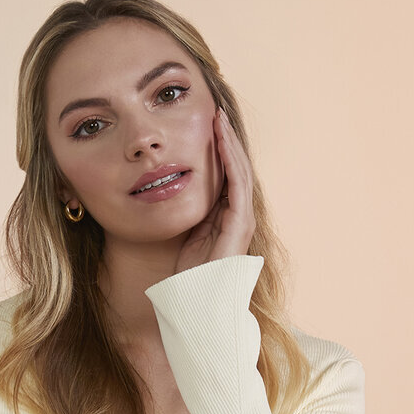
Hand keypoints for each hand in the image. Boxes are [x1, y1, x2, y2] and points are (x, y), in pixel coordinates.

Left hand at [174, 106, 255, 274]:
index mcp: (225, 217)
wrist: (197, 300)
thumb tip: (172, 192)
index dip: (219, 150)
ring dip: (229, 143)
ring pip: (239, 170)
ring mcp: (242, 218)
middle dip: (226, 139)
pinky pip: (237, 183)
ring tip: (218, 119)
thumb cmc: (188, 276)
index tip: (207, 126)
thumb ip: (188, 214)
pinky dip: (231, 160)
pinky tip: (222, 141)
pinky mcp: (240, 222)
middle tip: (215, 113)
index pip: (226, 175)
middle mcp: (238, 215)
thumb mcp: (185, 235)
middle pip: (236, 168)